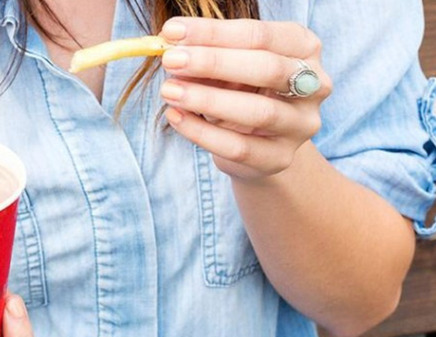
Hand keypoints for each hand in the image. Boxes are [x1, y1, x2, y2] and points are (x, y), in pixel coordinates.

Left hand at [159, 17, 331, 180]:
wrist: (257, 143)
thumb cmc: (241, 91)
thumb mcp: (228, 67)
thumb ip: (208, 54)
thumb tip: (172, 43)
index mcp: (304, 47)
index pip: (260, 35)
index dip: (214, 33)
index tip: (173, 31)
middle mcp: (314, 84)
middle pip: (267, 68)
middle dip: (213, 63)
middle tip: (171, 61)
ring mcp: (301, 124)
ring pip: (257, 112)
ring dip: (206, 99)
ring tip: (169, 90)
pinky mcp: (280, 158)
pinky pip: (238, 147)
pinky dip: (201, 132)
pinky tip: (175, 116)